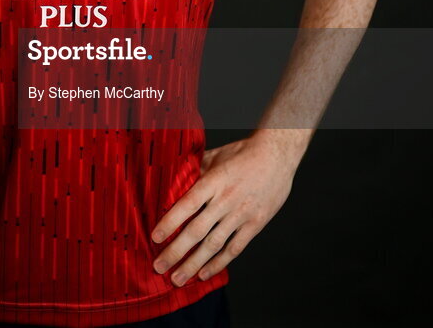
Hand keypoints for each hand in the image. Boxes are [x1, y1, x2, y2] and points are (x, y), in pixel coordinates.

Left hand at [150, 135, 293, 285]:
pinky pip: (234, 248)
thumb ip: (196, 170)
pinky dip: (218, 263)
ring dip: (193, 264)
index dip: (170, 222)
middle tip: (158, 267)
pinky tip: (204, 274)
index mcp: (214, 181)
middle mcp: (226, 200)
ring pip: (213, 245)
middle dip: (176, 251)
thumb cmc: (243, 153)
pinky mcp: (255, 225)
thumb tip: (175, 181)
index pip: (187, 204)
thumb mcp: (216, 156)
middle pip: (197, 230)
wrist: (277, 156)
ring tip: (177, 279)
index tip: (154, 238)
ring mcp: (241, 214)